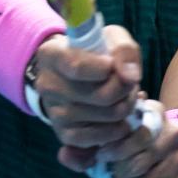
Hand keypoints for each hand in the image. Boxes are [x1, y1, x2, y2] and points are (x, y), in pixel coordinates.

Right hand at [30, 25, 142, 148]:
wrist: (78, 72)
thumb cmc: (97, 52)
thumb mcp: (111, 38)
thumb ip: (124, 50)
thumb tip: (130, 76)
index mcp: (51, 55)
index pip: (78, 67)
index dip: (107, 69)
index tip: (115, 65)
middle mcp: (48, 85)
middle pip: (101, 96)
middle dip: (125, 90)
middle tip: (129, 84)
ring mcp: (54, 112)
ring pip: (105, 118)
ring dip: (125, 108)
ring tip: (125, 97)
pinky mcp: (63, 134)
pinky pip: (97, 139)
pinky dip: (116, 131)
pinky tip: (120, 119)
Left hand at [89, 100, 177, 177]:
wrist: (161, 163)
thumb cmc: (125, 147)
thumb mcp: (106, 140)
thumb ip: (83, 147)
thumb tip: (64, 154)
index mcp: (154, 113)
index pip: (138, 130)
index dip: (116, 147)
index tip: (100, 157)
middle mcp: (173, 132)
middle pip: (143, 158)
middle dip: (118, 173)